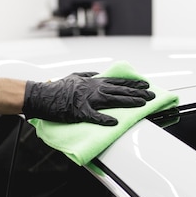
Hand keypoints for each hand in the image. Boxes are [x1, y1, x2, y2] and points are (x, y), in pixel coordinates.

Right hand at [22, 72, 153, 125]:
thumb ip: (88, 74)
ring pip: (113, 100)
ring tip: (142, 105)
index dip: (133, 83)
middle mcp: (94, 88)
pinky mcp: (80, 112)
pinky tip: (114, 123)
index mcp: (94, 82)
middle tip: (151, 96)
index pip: (118, 82)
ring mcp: (88, 100)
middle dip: (138, 93)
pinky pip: (94, 116)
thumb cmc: (58, 88)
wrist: (43, 95)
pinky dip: (105, 120)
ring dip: (129, 102)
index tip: (146, 84)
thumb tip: (98, 73)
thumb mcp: (75, 76)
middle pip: (120, 90)